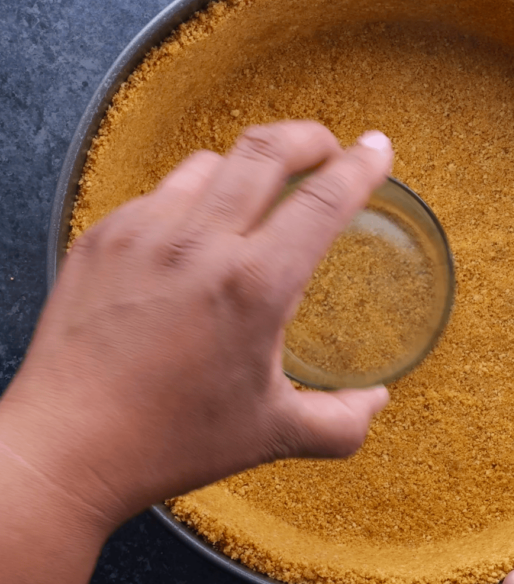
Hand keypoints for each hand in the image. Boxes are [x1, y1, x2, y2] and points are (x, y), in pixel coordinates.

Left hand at [1, 121, 393, 531]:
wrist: (67, 446)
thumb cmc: (170, 440)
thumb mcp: (274, 434)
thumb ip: (342, 421)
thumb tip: (376, 402)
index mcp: (253, 286)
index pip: (323, 200)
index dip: (361, 166)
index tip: (376, 148)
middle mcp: (199, 244)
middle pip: (266, 150)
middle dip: (309, 137)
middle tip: (326, 148)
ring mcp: (144, 232)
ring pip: (211, 162)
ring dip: (249, 165)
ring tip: (261, 191)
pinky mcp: (104, 236)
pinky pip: (162, 191)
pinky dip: (194, 197)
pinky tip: (196, 231)